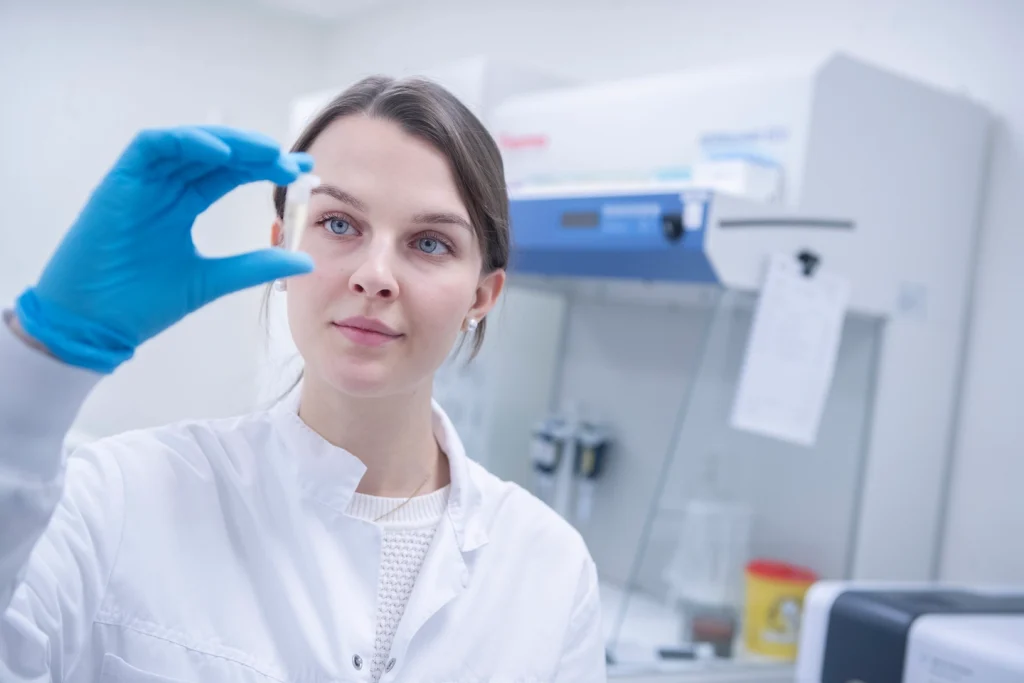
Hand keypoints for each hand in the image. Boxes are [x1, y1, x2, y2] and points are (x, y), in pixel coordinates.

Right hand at [15, 126, 312, 372]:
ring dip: (229, 143)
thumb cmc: (141, 303)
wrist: (94, 325)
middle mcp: (162, 188)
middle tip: (294, 162)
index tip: (303, 172)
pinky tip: (222, 155)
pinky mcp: (117, 182)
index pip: (230, 174)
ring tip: (267, 153)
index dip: (266, 168)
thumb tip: (305, 259)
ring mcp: (140, 183)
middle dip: (256, 153)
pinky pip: (151, 147)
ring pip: (188, 143)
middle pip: (214, 155)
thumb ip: (256, 266)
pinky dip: (187, 143)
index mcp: (181, 206)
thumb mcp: (212, 280)